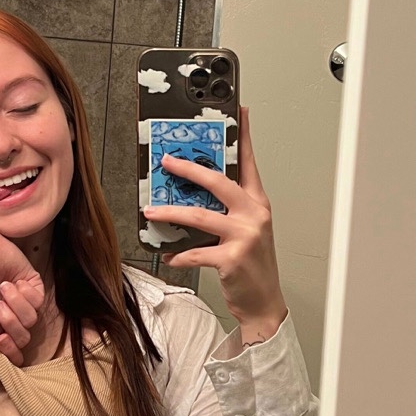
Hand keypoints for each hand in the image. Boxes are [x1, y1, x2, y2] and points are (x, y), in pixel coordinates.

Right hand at [0, 226, 44, 364]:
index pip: (13, 353)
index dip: (11, 350)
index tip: (2, 339)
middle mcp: (11, 319)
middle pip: (24, 337)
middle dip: (10, 321)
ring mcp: (23, 303)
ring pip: (32, 319)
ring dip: (16, 302)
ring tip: (2, 288)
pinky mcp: (34, 287)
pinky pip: (39, 301)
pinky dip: (25, 291)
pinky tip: (13, 281)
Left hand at [142, 105, 285, 332]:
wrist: (265, 302)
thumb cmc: (253, 265)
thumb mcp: (248, 230)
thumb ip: (229, 210)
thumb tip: (193, 194)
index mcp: (257, 204)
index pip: (249, 163)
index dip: (244, 137)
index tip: (240, 113)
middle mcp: (254, 215)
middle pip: (218, 182)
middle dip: (189, 169)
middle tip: (167, 161)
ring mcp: (244, 236)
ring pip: (199, 216)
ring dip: (170, 214)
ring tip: (151, 212)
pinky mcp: (232, 259)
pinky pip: (195, 253)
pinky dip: (178, 255)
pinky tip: (168, 256)